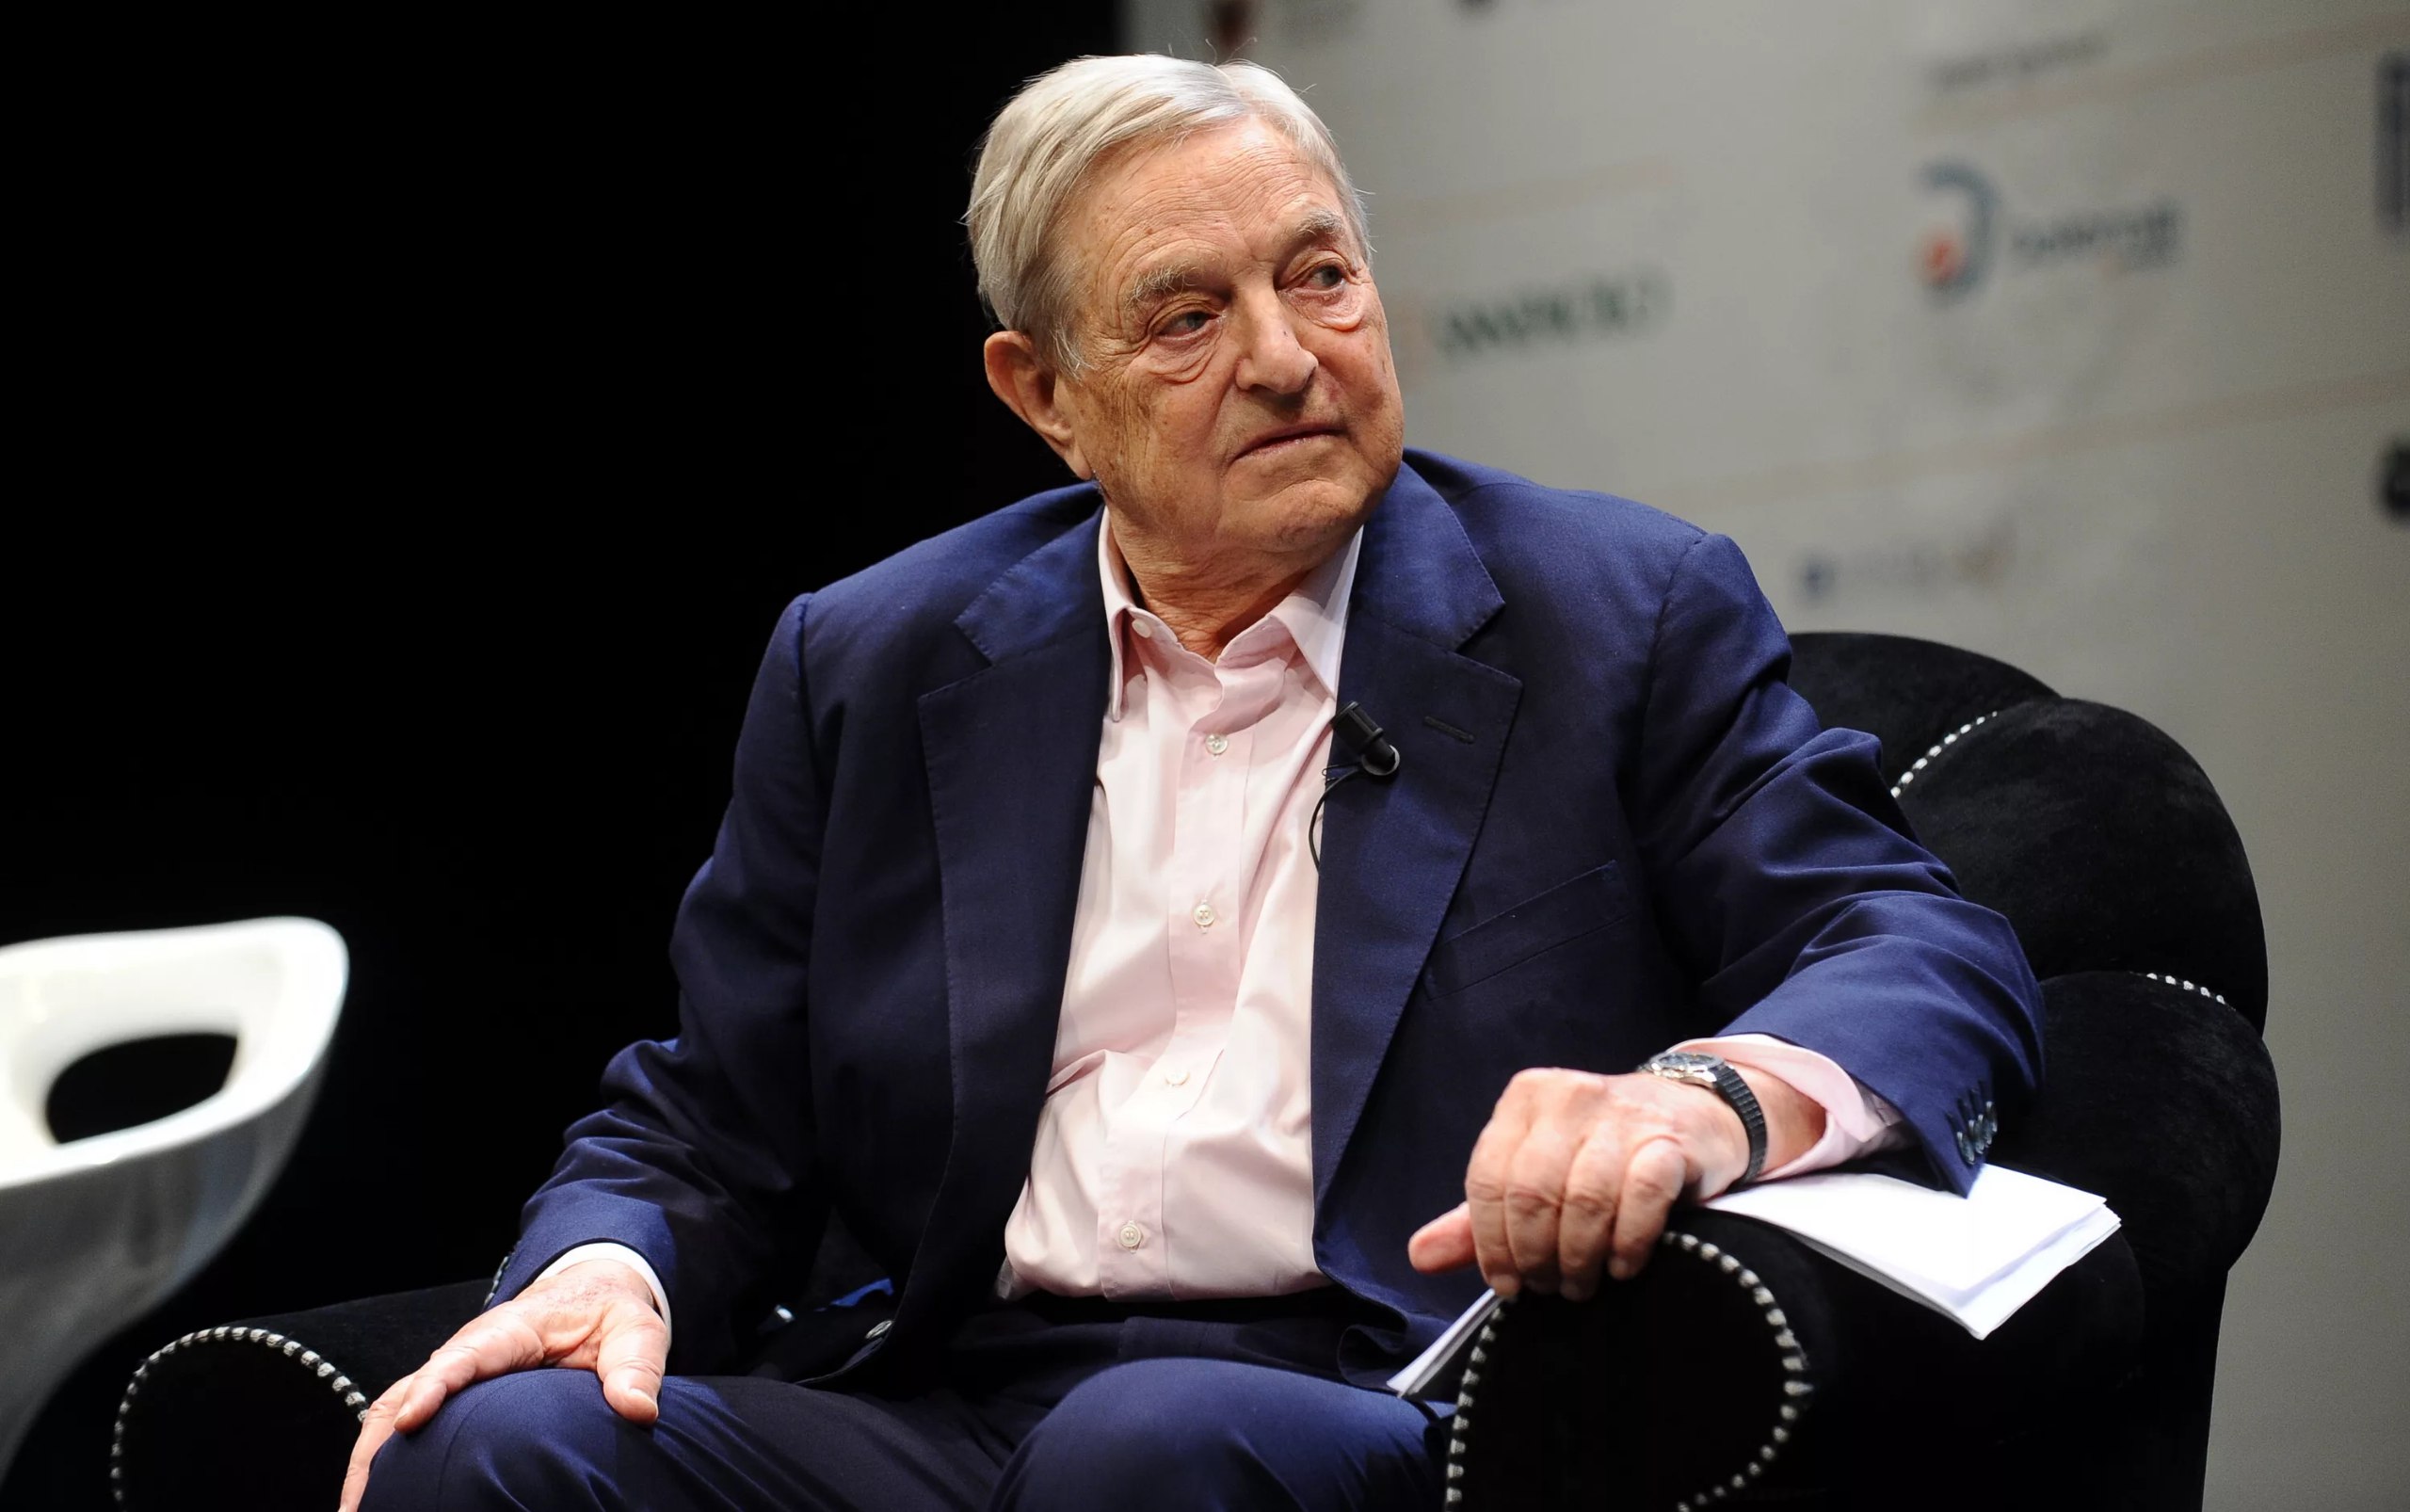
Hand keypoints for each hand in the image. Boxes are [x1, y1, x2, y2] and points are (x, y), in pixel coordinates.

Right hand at [338, 1258, 666, 1511]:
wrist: (591, 1294)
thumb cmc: (609, 1314)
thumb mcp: (635, 1331)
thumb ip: (637, 1367)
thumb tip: (638, 1409)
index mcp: (508, 1332)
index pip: (460, 1358)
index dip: (433, 1388)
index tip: (409, 1422)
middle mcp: (465, 1354)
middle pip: (404, 1394)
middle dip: (377, 1447)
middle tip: (359, 1503)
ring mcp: (451, 1376)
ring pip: (390, 1414)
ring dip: (368, 1463)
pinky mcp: (450, 1398)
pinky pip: (402, 1427)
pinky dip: (382, 1462)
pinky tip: (379, 1500)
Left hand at [1407, 1065, 1820, 1301]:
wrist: (1696, 1115)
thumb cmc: (1600, 1154)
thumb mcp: (1535, 1175)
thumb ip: (1478, 1218)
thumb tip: (1420, 1258)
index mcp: (1525, 1100)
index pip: (1489, 1180)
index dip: (1491, 1243)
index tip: (1507, 1285)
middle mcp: (1570, 1096)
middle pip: (1533, 1194)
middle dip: (1536, 1255)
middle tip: (1548, 1289)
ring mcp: (1622, 1115)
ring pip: (1584, 1199)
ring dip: (1578, 1257)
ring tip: (1581, 1285)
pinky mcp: (1669, 1140)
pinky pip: (1641, 1196)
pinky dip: (1627, 1241)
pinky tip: (1622, 1267)